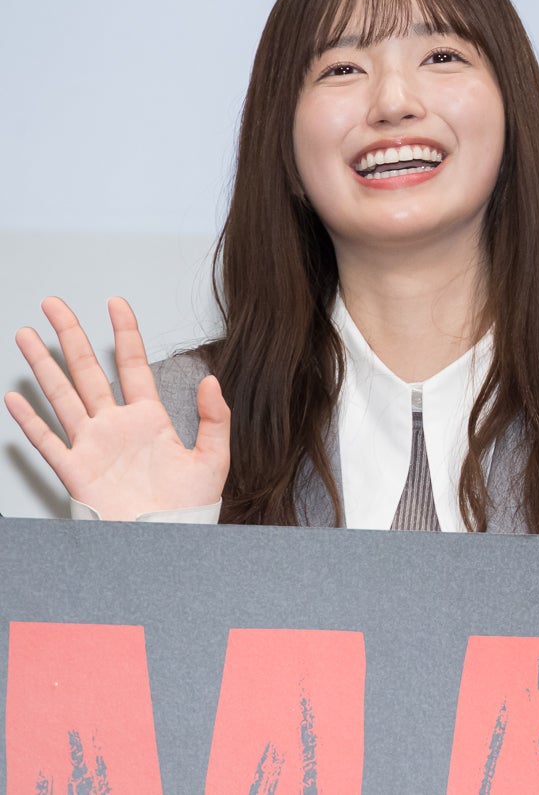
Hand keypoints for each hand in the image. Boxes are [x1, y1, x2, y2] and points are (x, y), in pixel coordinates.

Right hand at [5, 297, 228, 519]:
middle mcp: (116, 425)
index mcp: (149, 418)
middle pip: (88, 370)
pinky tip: (15, 397)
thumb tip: (210, 380)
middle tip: (55, 304)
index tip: (116, 303)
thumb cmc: (190, 505)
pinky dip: (29, 420)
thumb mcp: (214, 458)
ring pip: (62, 395)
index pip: (133, 365)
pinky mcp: (75, 470)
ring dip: (44, 365)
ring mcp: (92, 445)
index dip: (125, 333)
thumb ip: (215, 418)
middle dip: (71, 335)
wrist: (167, 539)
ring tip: (28, 335)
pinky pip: (47, 440)